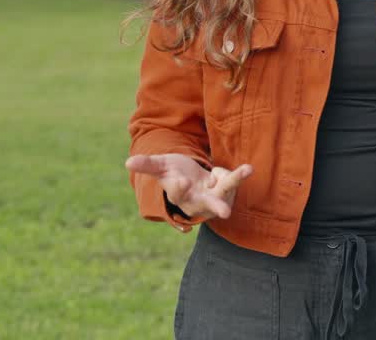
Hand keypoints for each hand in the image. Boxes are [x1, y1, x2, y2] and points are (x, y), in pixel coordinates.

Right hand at [126, 153, 252, 219]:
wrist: (192, 180)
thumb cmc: (174, 173)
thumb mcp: (161, 166)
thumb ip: (147, 165)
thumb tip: (128, 162)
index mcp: (179, 196)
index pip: (179, 193)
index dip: (179, 187)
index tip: (181, 181)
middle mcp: (198, 201)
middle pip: (207, 204)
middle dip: (216, 206)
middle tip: (225, 212)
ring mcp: (215, 198)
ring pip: (226, 188)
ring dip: (236, 179)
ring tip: (247, 169)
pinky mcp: (228, 191)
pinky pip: (231, 177)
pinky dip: (232, 173)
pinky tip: (236, 171)